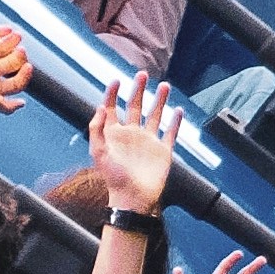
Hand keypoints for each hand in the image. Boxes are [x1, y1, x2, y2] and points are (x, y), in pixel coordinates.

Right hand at [0, 28, 32, 115]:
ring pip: (0, 48)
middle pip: (9, 63)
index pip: (13, 82)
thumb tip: (22, 104)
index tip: (29, 66)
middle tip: (21, 51)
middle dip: (18, 57)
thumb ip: (6, 107)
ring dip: (11, 42)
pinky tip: (9, 29)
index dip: (24, 76)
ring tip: (18, 36)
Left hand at [88, 72, 180, 206]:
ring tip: (163, 86)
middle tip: (142, 74)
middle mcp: (131, 135)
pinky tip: (178, 111)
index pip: (111, 108)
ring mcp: (148, 142)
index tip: (116, 80)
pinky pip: (170, 133)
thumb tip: (100, 108)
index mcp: (114, 134)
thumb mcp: (98, 153)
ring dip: (159, 100)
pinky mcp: (162, 151)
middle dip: (138, 89)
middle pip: (135, 106)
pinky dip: (175, 121)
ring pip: (154, 115)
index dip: (112, 94)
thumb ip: (97, 129)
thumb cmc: (114, 179)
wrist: (134, 199)